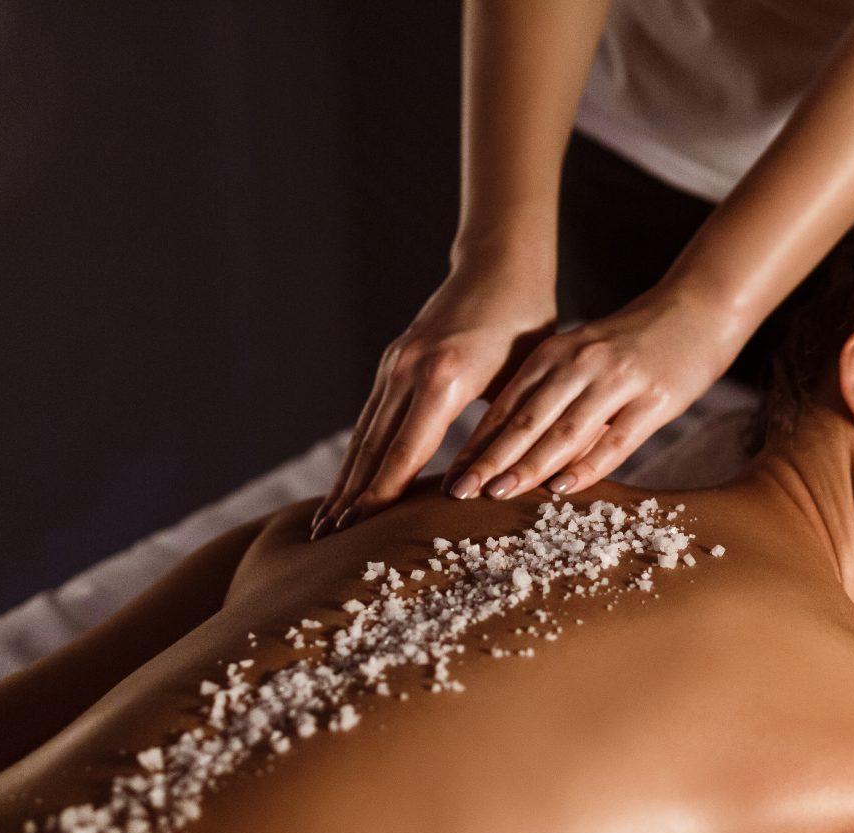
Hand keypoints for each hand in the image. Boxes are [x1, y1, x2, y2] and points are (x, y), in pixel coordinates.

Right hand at [310, 262, 556, 537]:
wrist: (501, 270)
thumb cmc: (526, 330)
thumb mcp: (522, 384)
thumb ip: (500, 434)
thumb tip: (489, 490)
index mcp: (444, 378)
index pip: (404, 452)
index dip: (381, 496)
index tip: (360, 532)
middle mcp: (409, 371)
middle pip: (371, 448)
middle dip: (349, 498)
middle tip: (327, 541)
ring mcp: (395, 365)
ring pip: (364, 434)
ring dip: (344, 480)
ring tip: (326, 522)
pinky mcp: (392, 363)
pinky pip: (370, 417)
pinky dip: (357, 454)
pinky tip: (347, 482)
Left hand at [440, 282, 752, 501]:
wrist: (700, 306)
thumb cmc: (637, 340)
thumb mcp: (585, 355)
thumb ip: (553, 391)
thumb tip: (515, 445)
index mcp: (556, 353)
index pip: (506, 406)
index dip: (476, 444)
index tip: (450, 476)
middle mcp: (580, 365)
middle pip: (526, 420)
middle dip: (489, 459)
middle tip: (457, 492)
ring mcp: (617, 380)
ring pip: (564, 432)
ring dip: (528, 466)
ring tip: (498, 494)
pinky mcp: (654, 398)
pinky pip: (615, 439)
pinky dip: (587, 466)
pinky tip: (563, 488)